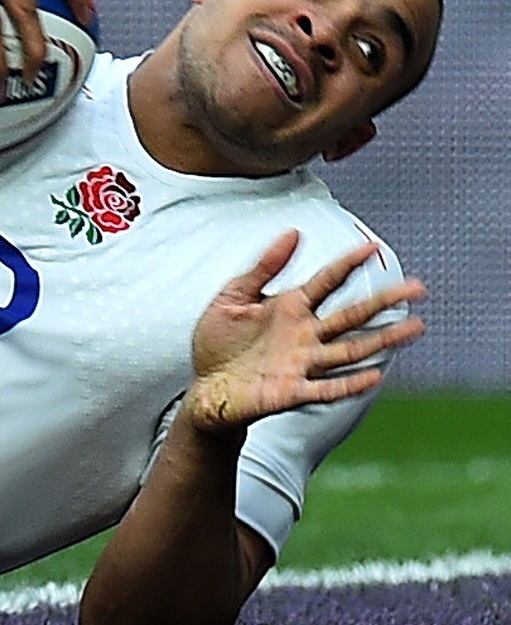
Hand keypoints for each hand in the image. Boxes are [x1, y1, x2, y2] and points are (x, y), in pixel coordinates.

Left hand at [187, 232, 425, 435]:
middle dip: (383, 301)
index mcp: (290, 308)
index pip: (327, 281)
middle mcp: (305, 335)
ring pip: (350, 350)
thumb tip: (293, 232)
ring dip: (382, 340)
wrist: (206, 386)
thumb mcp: (233, 296)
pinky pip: (327, 388)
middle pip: (351, 315)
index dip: (348, 264)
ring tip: (414, 327)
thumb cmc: (218, 342)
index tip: (372, 247)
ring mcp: (302, 363)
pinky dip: (350, 383)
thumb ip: (263, 267)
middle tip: (417, 288)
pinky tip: (375, 375)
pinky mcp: (292, 392)